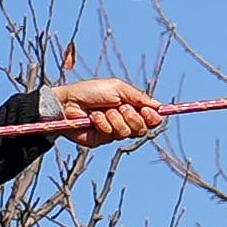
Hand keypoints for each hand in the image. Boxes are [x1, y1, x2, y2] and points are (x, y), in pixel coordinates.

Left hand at [39, 75, 165, 146]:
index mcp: (130, 107)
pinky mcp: (101, 139)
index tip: (150, 112)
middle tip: (120, 107)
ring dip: (115, 118)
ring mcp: (112, 132)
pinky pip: (110, 135)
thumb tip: (158, 106)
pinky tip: (93, 117)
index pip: (149, 119)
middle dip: (132, 117)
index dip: (153, 117)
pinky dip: (103, 123)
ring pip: (126, 132)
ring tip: (103, 111)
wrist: (67, 101)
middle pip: (142, 128)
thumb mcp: (117, 88)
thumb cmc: (90, 91)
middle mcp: (123, 121)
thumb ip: (138, 97)